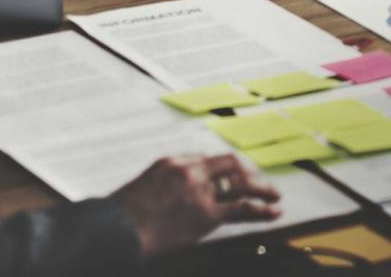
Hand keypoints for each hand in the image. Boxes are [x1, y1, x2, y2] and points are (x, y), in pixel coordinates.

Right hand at [110, 153, 280, 257]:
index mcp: (173, 161)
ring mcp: (200, 191)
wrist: (114, 230)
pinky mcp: (207, 214)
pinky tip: (273, 213)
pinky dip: (262, 210)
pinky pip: (243, 209)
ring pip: (242, 184)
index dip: (225, 168)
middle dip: (249, 173)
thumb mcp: (141, 188)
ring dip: (262, 189)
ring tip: (275, 196)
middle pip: (231, 164)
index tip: (235, 176)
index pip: (208, 159)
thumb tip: (174, 195)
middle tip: (260, 182)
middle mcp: (190, 170)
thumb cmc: (120, 216)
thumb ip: (163, 184)